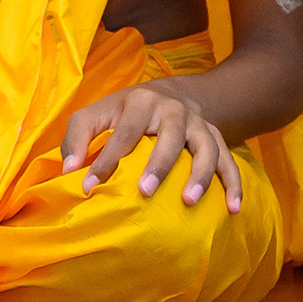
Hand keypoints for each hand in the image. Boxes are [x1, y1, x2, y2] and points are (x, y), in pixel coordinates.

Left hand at [58, 84, 241, 210]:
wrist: (172, 92)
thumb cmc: (124, 111)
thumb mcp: (96, 113)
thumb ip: (78, 137)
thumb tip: (69, 170)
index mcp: (141, 103)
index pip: (123, 133)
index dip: (105, 160)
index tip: (89, 188)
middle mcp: (174, 110)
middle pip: (171, 136)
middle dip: (159, 163)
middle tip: (145, 191)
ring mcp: (199, 124)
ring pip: (206, 147)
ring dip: (200, 174)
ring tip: (188, 201)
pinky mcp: (216, 137)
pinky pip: (229, 160)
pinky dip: (234, 184)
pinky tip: (233, 209)